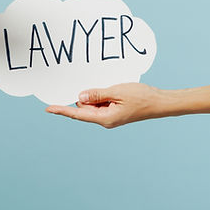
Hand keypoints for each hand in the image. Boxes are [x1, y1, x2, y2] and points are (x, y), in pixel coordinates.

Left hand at [46, 83, 160, 127]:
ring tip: (114, 91)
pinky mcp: (114, 112)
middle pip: (85, 107)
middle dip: (87, 96)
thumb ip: (96, 95)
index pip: (78, 114)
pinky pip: (101, 103)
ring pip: (92, 104)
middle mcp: (105, 120)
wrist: (160, 102)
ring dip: (97, 96)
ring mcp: (109, 116)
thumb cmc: (141, 97)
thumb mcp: (116, 92)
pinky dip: (102, 96)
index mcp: (105, 118)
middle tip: (106, 89)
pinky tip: (113, 91)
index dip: (62, 110)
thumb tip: (79, 98)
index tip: (48, 109)